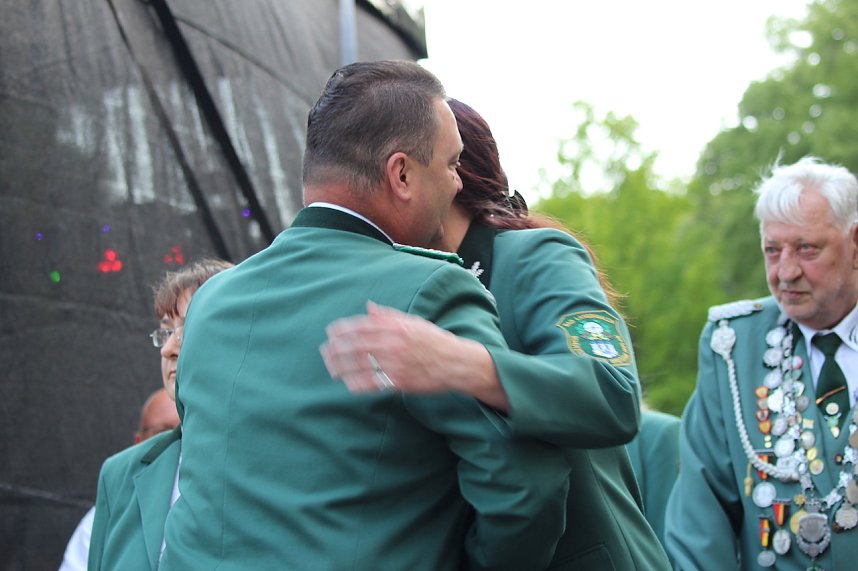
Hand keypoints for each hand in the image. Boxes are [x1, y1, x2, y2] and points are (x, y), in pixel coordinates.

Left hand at [320, 301, 508, 408]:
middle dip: (336, 348)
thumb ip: (388, 316)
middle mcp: (394, 344)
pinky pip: (371, 383)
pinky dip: (356, 383)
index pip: (361, 325)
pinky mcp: (398, 382)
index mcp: (396, 327)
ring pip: (360, 365)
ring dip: (341, 366)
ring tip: (331, 367)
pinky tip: (347, 382)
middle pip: (356, 345)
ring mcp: (395, 364)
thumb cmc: (434, 341)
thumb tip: (368, 307)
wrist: (456, 363)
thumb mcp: (413, 322)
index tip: (330, 332)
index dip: (342, 329)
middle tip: (325, 351)